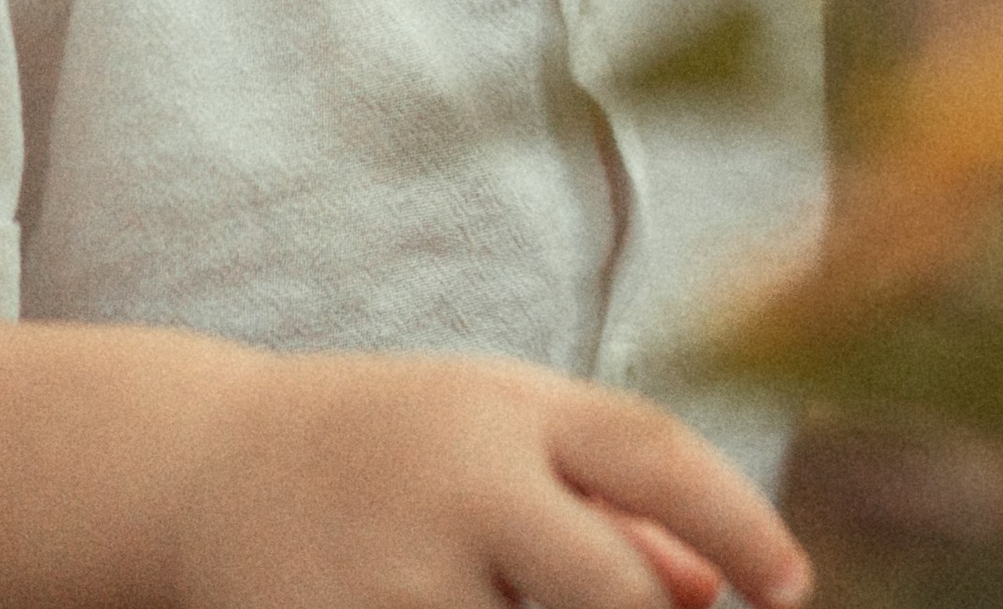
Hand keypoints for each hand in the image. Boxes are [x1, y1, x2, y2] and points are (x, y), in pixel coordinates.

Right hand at [166, 346, 811, 608]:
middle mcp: (465, 483)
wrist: (211, 462)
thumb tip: (719, 591)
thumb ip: (619, 506)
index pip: (661, 456)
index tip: (792, 587)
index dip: (743, 522)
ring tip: (524, 600)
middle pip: (605, 590)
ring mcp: (394, 574)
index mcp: (521, 412)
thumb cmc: (403, 447)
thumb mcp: (514, 435)